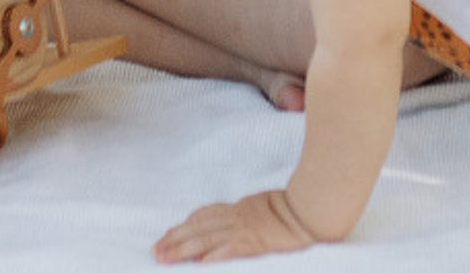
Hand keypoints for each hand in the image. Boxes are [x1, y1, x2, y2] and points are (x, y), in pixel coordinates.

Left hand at [154, 190, 318, 262]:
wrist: (314, 207)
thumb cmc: (302, 204)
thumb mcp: (274, 204)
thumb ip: (258, 211)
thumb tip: (252, 215)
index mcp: (244, 208)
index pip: (209, 214)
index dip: (188, 224)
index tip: (171, 232)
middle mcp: (238, 217)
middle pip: (199, 227)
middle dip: (175, 238)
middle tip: (155, 249)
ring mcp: (243, 231)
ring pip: (204, 239)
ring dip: (180, 249)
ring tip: (161, 257)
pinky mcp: (250, 245)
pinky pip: (224, 253)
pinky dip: (208, 259)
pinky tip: (195, 266)